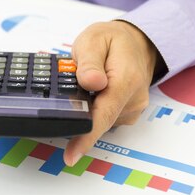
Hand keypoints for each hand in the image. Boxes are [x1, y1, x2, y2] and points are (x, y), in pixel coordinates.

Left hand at [63, 21, 156, 165]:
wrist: (135, 42)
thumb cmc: (112, 39)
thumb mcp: (94, 40)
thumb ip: (90, 61)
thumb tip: (91, 82)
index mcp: (126, 80)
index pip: (104, 114)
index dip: (86, 136)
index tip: (71, 155)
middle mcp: (133, 99)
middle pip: (100, 120)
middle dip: (77, 116)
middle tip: (59, 99)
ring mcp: (132, 108)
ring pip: (100, 120)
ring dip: (84, 109)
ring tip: (77, 85)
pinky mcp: (126, 112)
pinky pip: (104, 117)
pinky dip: (91, 109)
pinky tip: (86, 95)